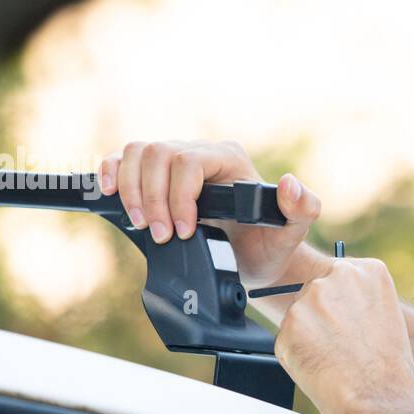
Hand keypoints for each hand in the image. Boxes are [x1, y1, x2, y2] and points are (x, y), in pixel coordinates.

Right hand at [98, 141, 332, 313]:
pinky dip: (112, 172)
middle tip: (162, 236)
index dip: (179, 197)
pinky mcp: (157, 177)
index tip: (183, 232)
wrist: (255, 259)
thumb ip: (302, 209)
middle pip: (157, 154)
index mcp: (229, 159)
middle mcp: (201, 154)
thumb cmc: (271, 246)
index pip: (188, 162)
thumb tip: (289, 184)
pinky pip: (124, 160)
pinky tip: (110, 194)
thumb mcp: (293, 234)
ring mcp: (176, 161)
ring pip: (137, 153)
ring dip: (131, 190)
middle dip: (154, 198)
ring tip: (145, 225)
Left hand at [276, 257, 413, 413]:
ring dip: (310, 337)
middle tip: (343, 346)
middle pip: (316, 291)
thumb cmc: (388, 364)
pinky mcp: (288, 324)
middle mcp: (336, 275)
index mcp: (367, 269)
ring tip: (336, 359)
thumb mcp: (387, 316)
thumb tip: (333, 304)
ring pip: (300, 317)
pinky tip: (321, 367)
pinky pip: (287, 339)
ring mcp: (310, 299)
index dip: (345, 306)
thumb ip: (358, 300)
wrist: (378, 395)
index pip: (340, 276)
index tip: (354, 326)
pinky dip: (298, 356)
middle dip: (323, 317)